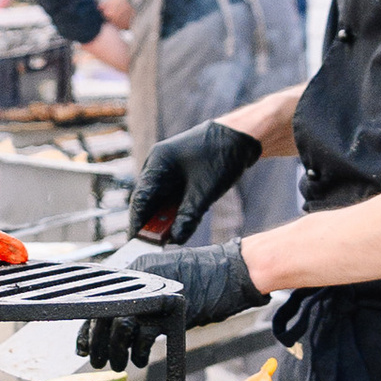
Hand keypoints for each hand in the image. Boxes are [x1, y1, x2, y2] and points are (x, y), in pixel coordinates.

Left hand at [77, 238, 261, 369]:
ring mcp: (155, 294)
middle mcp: (141, 281)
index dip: (88, 328)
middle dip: (98, 343)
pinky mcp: (170, 310)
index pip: (101, 301)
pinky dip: (138, 352)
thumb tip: (117, 324)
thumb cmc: (203, 280)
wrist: (234, 271)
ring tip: (118, 364)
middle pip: (105, 314)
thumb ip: (142, 299)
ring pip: (120, 327)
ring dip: (116, 352)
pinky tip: (139, 360)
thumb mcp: (165, 286)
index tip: (83, 347)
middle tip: (98, 362)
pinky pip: (145, 335)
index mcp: (137, 272)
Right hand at [127, 119, 260, 243]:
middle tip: (158, 244)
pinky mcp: (181, 173)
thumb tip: (175, 239)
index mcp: (158, 163)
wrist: (242, 136)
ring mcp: (169, 168)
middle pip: (148, 200)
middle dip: (152, 222)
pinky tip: (184, 222)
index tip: (138, 243)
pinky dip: (176, 210)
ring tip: (173, 236)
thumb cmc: (222, 155)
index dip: (138, 222)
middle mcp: (159, 165)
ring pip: (161, 199)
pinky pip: (172, 196)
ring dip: (166, 217)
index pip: (140, 198)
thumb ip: (188, 216)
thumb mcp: (205, 190)